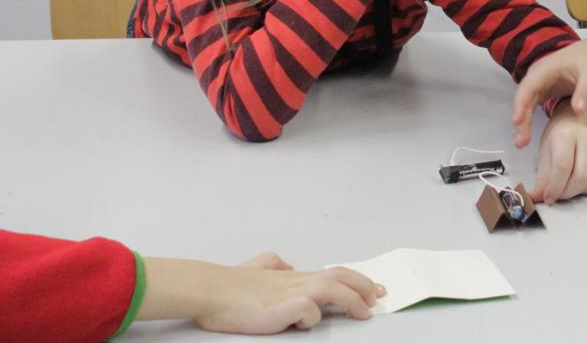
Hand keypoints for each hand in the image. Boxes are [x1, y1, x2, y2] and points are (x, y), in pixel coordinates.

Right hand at [138, 251, 384, 331]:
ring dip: (351, 299)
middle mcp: (296, 282)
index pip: (334, 273)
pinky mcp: (278, 309)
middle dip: (364, 287)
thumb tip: (284, 265)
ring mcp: (288, 294)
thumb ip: (272, 265)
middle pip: (340, 278)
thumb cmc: (229, 285)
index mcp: (293, 277)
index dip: (358, 280)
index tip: (375, 289)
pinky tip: (309, 321)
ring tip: (363, 312)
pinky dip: (313, 315)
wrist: (208, 290)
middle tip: (378, 298)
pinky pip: (306, 309)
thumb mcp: (257, 268)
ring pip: (331, 289)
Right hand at [512, 34, 586, 147]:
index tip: (517, 122)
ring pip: (526, 103)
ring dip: (522, 122)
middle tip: (521, 142)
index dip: (521, 104)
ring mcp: (540, 83)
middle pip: (523, 97)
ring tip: (521, 143)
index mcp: (545, 68)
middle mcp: (537, 75)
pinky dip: (528, 119)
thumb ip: (586, 91)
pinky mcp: (544, 91)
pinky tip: (528, 134)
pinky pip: (532, 106)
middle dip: (520, 119)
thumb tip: (578, 111)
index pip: (528, 87)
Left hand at [529, 102, 586, 203]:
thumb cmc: (559, 139)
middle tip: (556, 196)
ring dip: (575, 192)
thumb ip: (542, 178)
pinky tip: (577, 182)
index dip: (554, 187)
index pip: (563, 165)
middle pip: (582, 176)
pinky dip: (585, 189)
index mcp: (567, 134)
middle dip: (567, 192)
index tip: (547, 198)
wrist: (579, 124)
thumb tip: (535, 198)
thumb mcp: (545, 153)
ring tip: (565, 187)